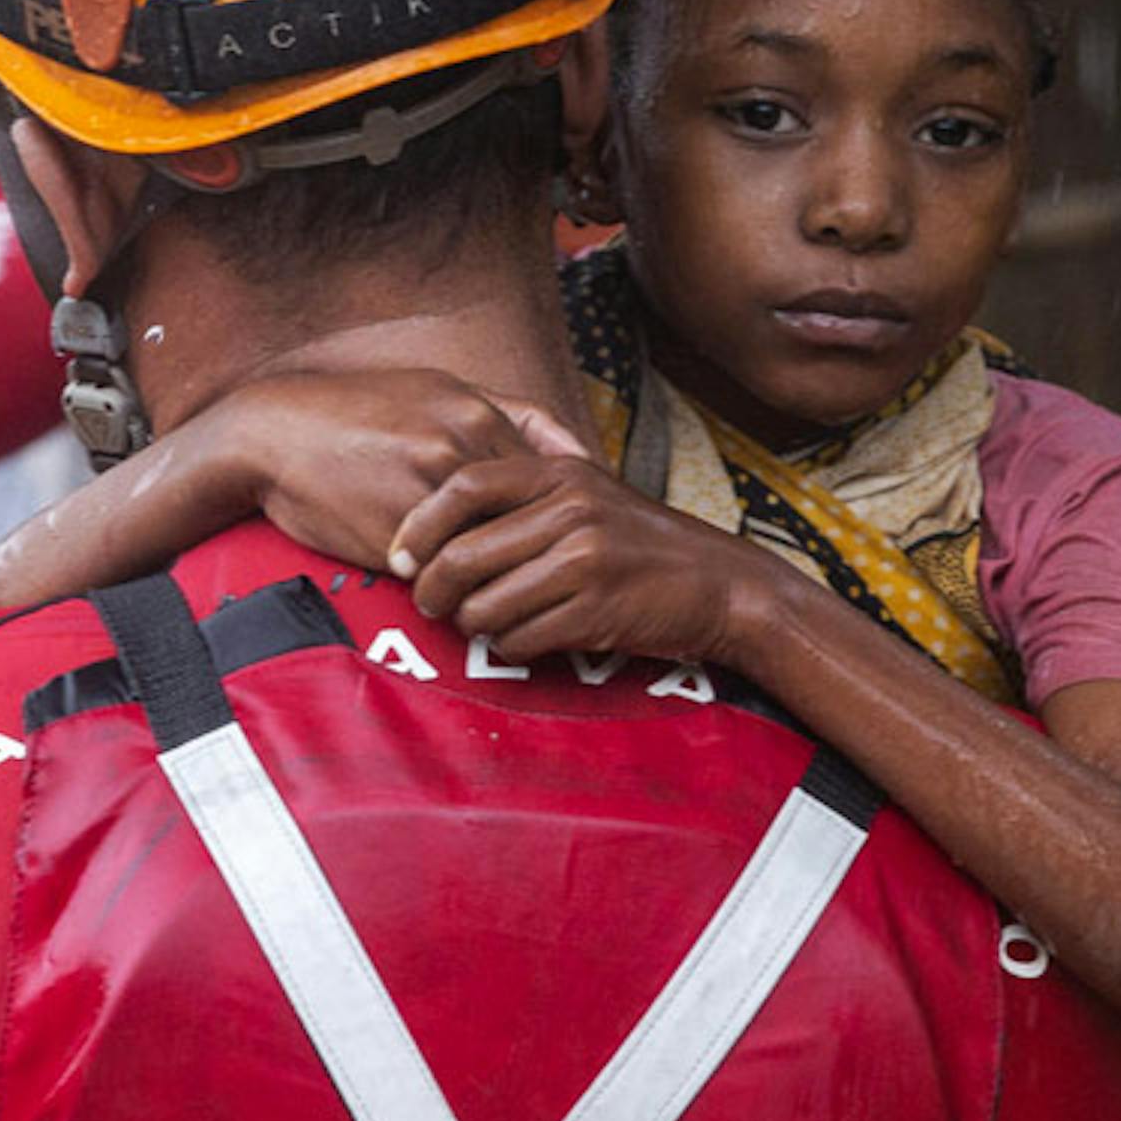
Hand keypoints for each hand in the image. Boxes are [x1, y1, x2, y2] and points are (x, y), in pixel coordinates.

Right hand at [216, 367, 587, 570]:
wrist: (270, 434)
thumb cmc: (354, 413)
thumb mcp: (437, 390)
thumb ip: (510, 416)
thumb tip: (577, 449)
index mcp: (475, 416)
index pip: (551, 480)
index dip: (556, 514)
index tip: (559, 534)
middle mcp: (457, 453)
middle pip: (528, 520)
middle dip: (533, 550)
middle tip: (534, 571)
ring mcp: (425, 500)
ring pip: (489, 556)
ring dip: (492, 578)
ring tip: (486, 587)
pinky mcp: (393, 543)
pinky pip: (442, 580)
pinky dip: (448, 590)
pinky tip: (440, 589)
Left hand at [392, 454, 786, 665]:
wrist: (721, 584)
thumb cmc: (638, 544)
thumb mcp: (588, 495)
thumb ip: (523, 497)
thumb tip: (435, 528)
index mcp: (560, 474)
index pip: (463, 487)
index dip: (418, 525)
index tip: (398, 555)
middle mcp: (570, 511)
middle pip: (461, 555)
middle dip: (432, 589)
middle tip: (429, 603)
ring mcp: (585, 561)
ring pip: (483, 606)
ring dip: (473, 625)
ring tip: (486, 623)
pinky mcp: (596, 612)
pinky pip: (518, 639)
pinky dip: (510, 647)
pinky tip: (525, 638)